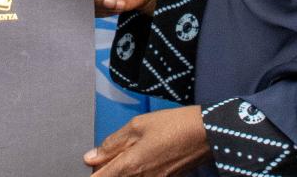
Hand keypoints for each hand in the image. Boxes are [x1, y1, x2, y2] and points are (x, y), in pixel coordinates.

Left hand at [84, 106, 209, 175]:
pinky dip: (137, 170)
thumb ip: (112, 143)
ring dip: (122, 170)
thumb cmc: (174, 125)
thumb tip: (91, 156)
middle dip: (106, 170)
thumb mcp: (137, 126)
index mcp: (131, 164)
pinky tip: (141, 157)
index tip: (90, 167)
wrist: (206, 133)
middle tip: (104, 157)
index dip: (93, 174)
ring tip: (126, 153)